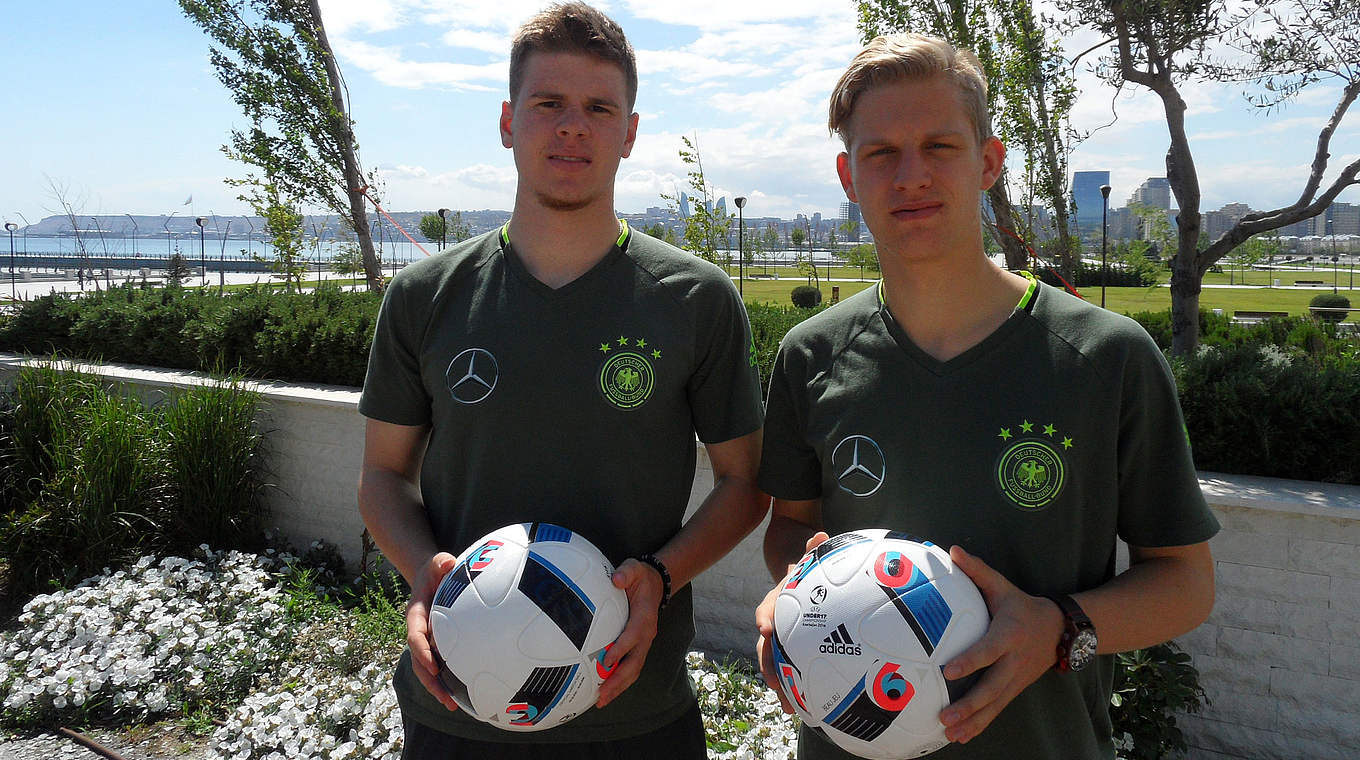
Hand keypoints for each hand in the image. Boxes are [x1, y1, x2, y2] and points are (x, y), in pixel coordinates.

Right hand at [406, 552, 459, 711]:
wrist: (431, 576)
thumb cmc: (436, 570)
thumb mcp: (436, 562)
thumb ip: (439, 562)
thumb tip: (448, 561)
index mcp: (415, 615)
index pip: (415, 635)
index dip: (421, 650)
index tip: (432, 664)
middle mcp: (419, 631)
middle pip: (419, 660)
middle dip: (429, 680)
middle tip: (444, 695)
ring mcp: (427, 640)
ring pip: (427, 669)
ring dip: (437, 687)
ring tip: (452, 704)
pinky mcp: (437, 645)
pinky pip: (439, 665)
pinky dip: (446, 681)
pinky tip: (461, 695)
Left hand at [596, 558, 664, 707]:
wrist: (657, 583)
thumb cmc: (641, 577)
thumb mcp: (634, 568)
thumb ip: (626, 573)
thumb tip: (615, 579)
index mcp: (644, 617)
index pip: (633, 636)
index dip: (621, 649)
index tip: (606, 661)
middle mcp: (646, 634)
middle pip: (634, 662)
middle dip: (618, 680)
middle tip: (602, 694)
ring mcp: (644, 643)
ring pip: (633, 670)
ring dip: (619, 686)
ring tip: (601, 700)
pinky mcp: (639, 647)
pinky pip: (631, 667)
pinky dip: (620, 681)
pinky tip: (606, 691)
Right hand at [755, 531, 828, 714]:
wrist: (798, 578)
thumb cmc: (808, 571)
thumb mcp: (810, 560)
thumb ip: (813, 549)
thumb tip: (819, 534)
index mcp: (778, 602)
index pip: (767, 610)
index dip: (765, 619)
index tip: (765, 629)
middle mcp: (775, 623)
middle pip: (766, 647)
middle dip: (769, 666)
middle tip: (776, 684)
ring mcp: (781, 640)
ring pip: (774, 665)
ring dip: (780, 686)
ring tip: (789, 707)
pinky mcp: (792, 652)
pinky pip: (789, 672)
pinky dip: (793, 690)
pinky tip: (803, 710)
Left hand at [938, 546, 1063, 743]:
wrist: (1061, 629)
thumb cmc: (1021, 605)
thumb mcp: (1002, 586)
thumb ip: (977, 571)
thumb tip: (952, 550)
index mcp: (1008, 635)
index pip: (988, 650)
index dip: (969, 661)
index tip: (948, 670)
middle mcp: (1014, 661)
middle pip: (992, 687)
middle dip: (969, 704)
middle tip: (945, 715)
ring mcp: (1016, 679)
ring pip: (995, 704)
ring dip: (973, 721)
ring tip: (950, 733)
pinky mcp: (1015, 689)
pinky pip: (998, 709)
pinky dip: (981, 724)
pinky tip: (962, 736)